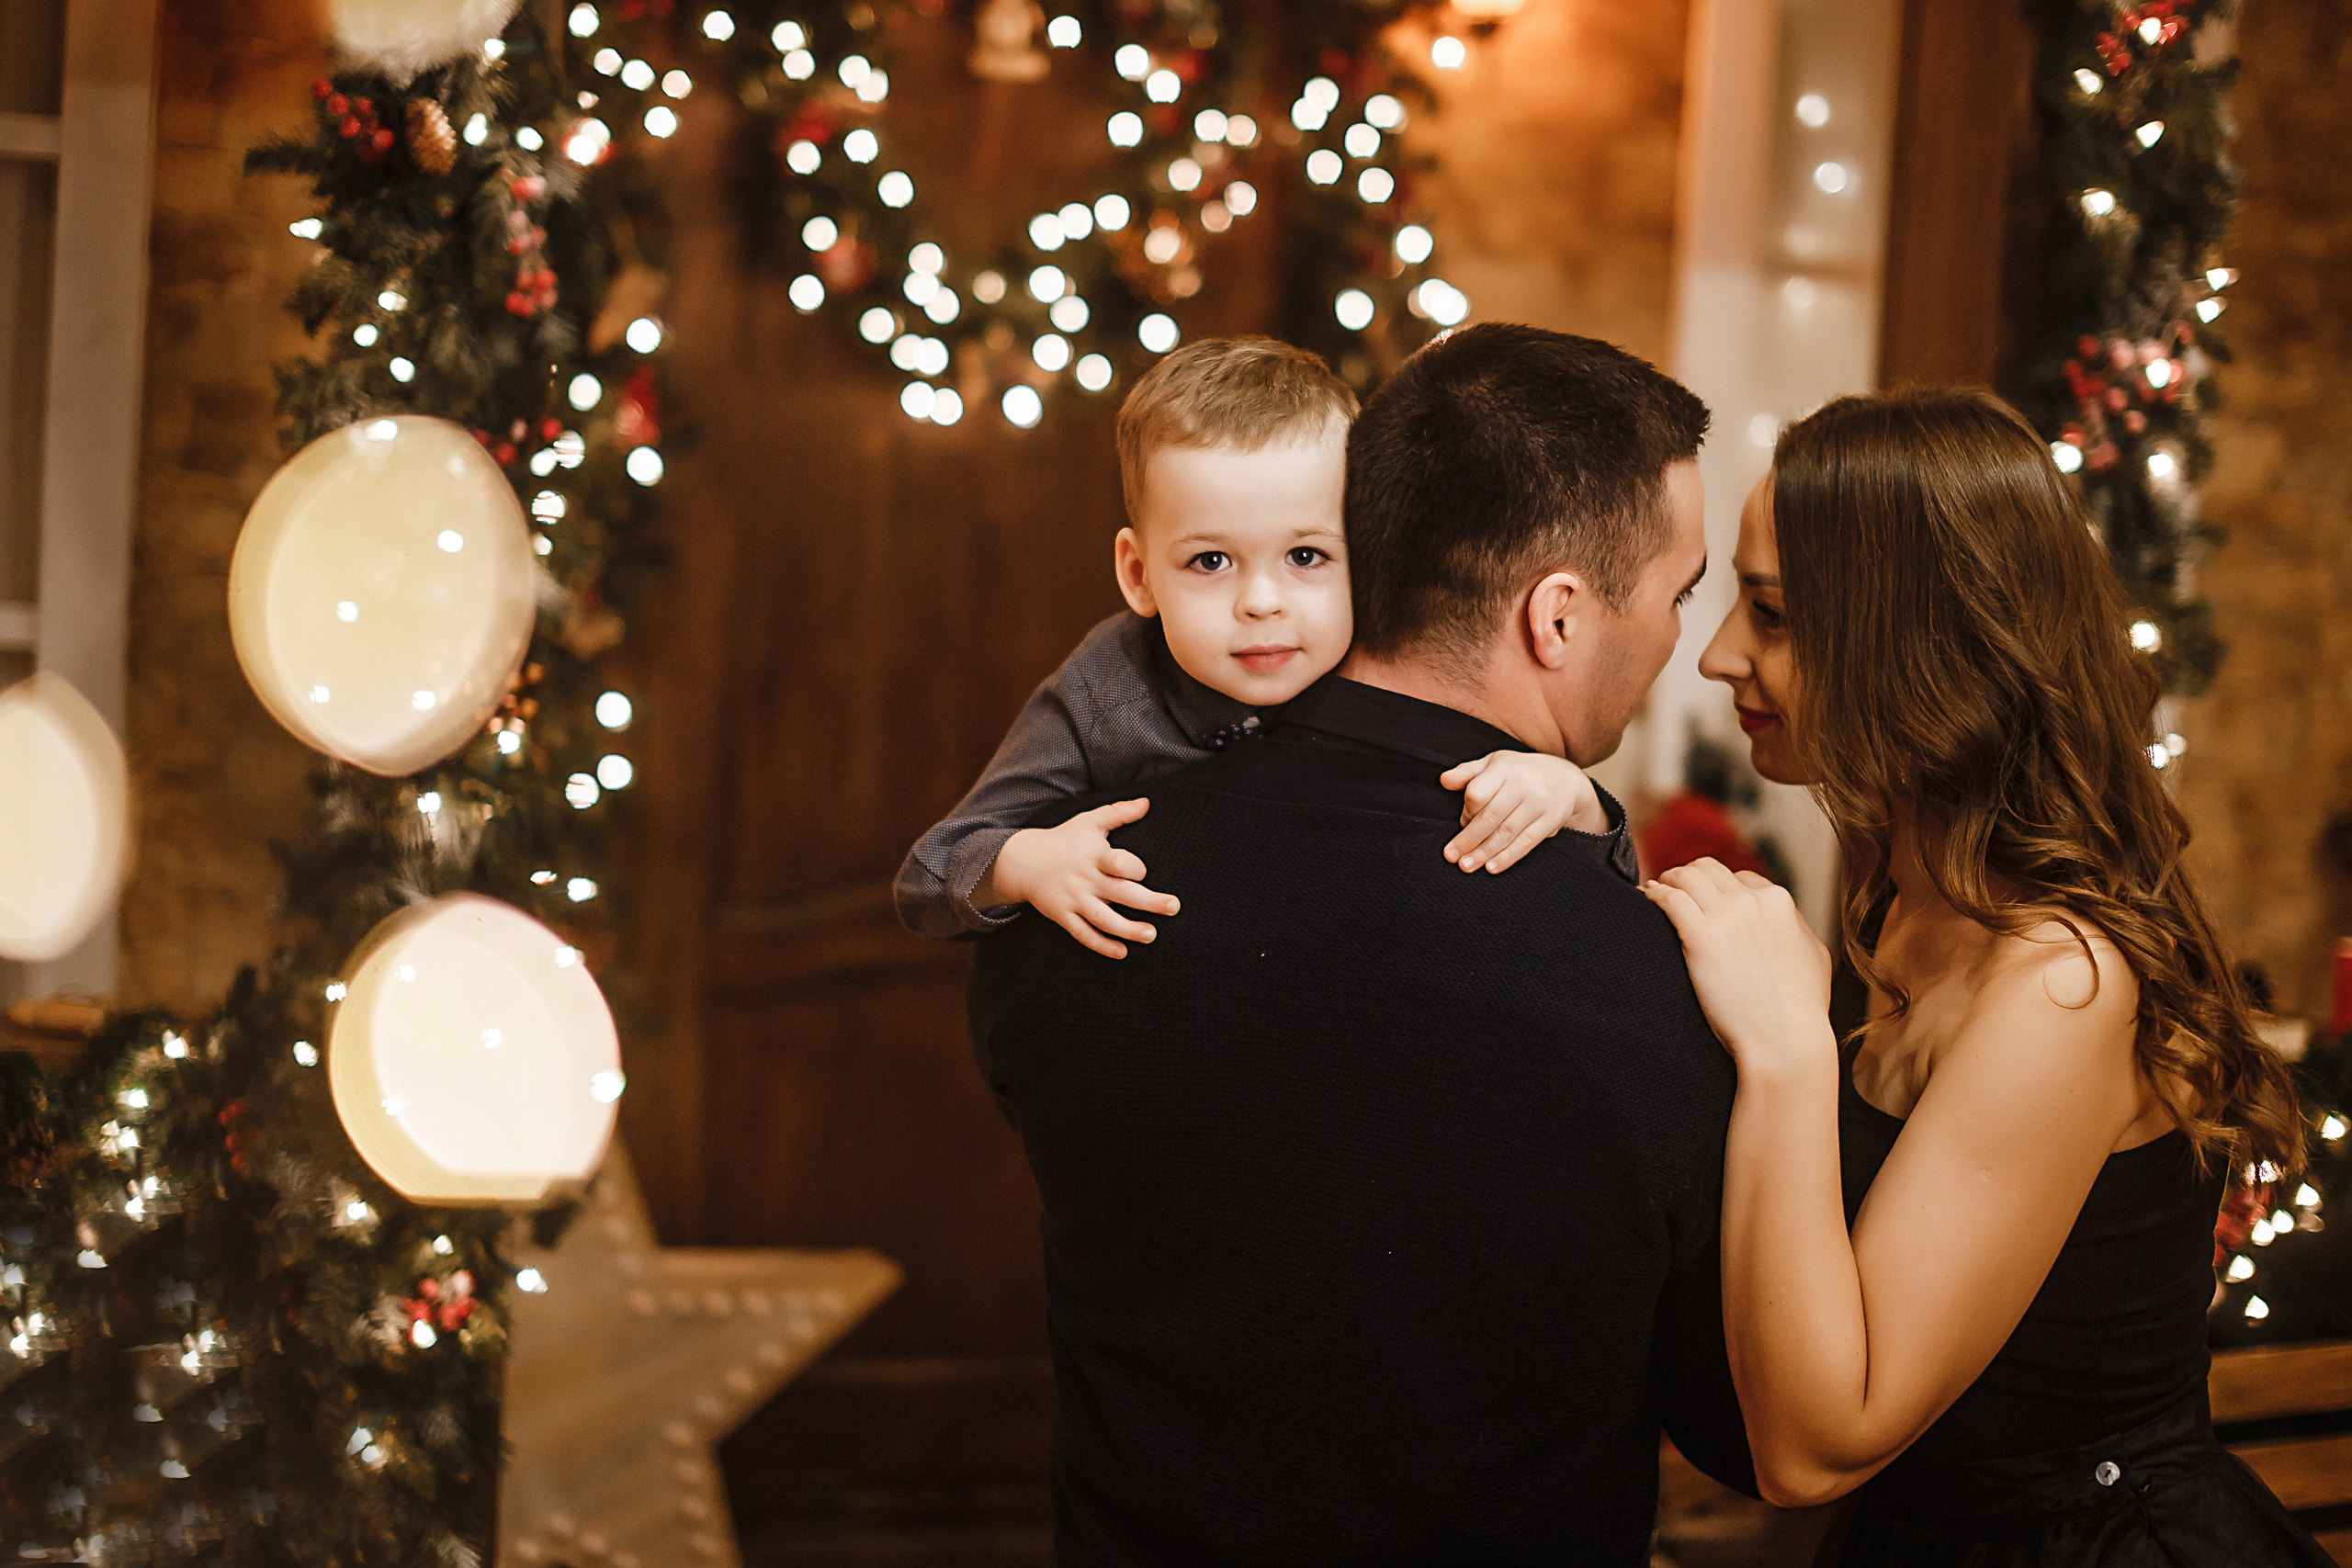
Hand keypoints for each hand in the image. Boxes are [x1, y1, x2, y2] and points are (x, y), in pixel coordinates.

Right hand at [986, 799, 1180, 959]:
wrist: (1022, 862)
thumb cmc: (1064, 839)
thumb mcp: (1089, 821)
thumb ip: (1119, 812)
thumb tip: (1148, 802)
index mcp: (1094, 856)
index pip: (1118, 863)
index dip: (1134, 868)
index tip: (1142, 872)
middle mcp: (1086, 880)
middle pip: (1121, 893)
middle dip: (1150, 902)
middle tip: (1173, 907)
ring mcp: (1074, 900)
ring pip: (1104, 919)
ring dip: (1129, 930)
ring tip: (1151, 934)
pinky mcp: (1064, 916)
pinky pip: (1084, 934)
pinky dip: (1102, 945)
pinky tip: (1122, 952)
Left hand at [1439, 750, 1608, 872]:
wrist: (1565, 779)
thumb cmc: (1520, 772)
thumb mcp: (1494, 764)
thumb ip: (1467, 773)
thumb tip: (1443, 781)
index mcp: (1504, 768)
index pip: (1477, 793)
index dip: (1466, 812)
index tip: (1461, 823)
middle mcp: (1523, 784)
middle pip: (1490, 817)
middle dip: (1469, 840)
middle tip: (1452, 857)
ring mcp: (1539, 802)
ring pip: (1506, 833)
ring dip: (1484, 853)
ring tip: (1467, 866)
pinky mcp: (1551, 820)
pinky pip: (1526, 842)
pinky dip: (1508, 857)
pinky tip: (1492, 867)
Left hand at [1641, 859, 1835, 1075]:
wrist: (1786, 1042)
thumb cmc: (1802, 1011)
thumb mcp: (1813, 957)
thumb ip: (1795, 929)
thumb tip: (1784, 920)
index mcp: (1779, 902)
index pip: (1738, 877)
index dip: (1716, 888)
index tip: (1701, 900)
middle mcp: (1753, 901)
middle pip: (1706, 869)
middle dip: (1686, 876)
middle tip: (1670, 890)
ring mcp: (1727, 916)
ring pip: (1684, 876)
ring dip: (1666, 881)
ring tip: (1653, 893)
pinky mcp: (1701, 937)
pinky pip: (1668, 899)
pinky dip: (1653, 895)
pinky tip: (1644, 901)